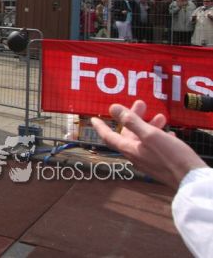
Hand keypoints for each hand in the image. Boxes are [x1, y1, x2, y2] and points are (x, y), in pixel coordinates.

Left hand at [91, 100, 206, 188]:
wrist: (191, 181)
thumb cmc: (171, 157)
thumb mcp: (150, 135)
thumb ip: (131, 121)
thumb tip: (113, 108)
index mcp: (130, 150)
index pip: (109, 136)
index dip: (100, 126)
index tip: (93, 119)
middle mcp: (136, 156)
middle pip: (129, 134)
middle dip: (133, 117)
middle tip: (141, 104)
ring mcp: (148, 162)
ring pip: (144, 139)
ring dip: (149, 126)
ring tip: (161, 116)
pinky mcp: (160, 165)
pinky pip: (155, 148)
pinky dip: (158, 137)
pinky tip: (169, 133)